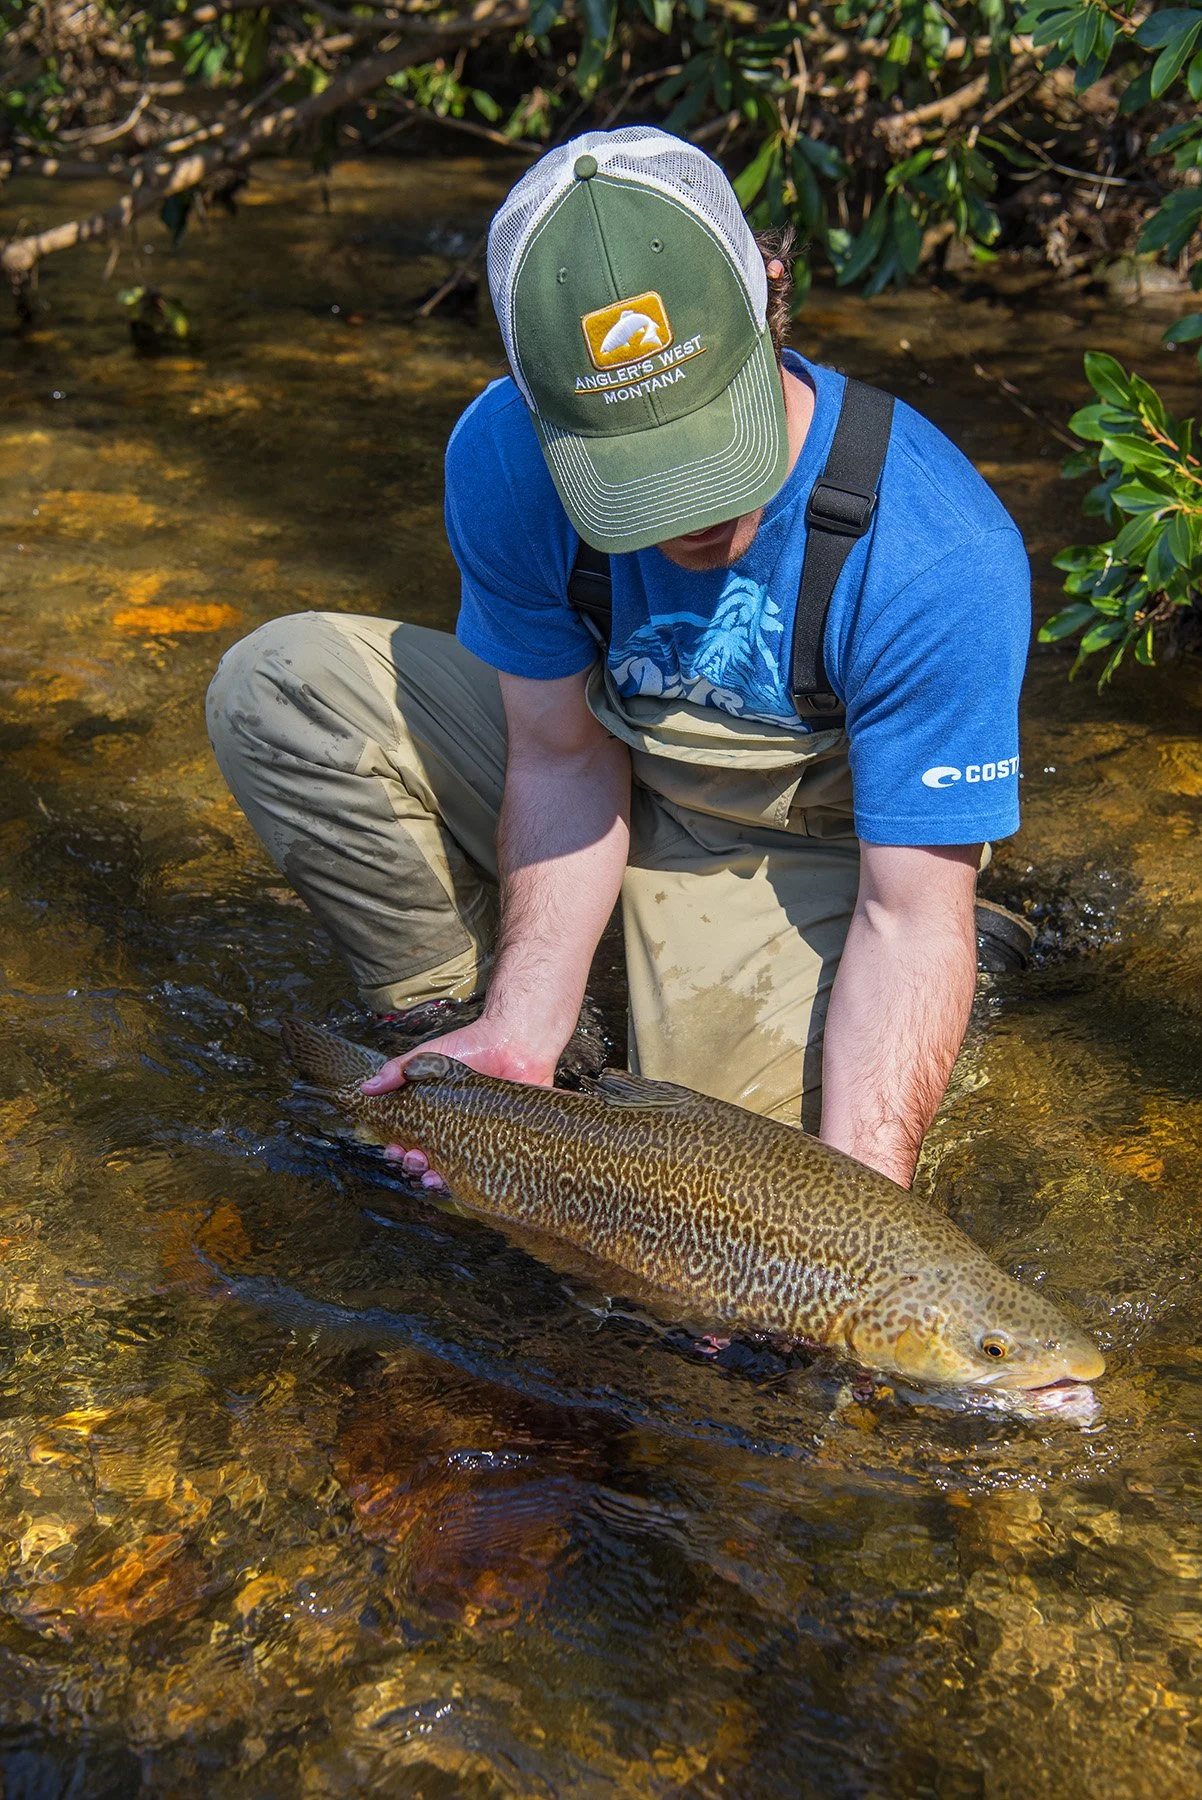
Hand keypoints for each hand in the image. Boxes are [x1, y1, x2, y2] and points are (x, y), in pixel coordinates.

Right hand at [359, 1014, 561, 1186]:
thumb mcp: (428, 1057)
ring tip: (435, 1178)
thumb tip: (365, 1088)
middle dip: (415, 1170)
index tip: (395, 1149)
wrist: (515, 1041)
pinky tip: (469, 1182)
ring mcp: (480, 1144)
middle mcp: (454, 1135)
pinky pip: (491, 1173)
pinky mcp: (506, 1147)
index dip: (398, 1153)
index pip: (408, 1146)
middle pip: (427, 1166)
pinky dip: (478, 1183)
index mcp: (433, 1119)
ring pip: (456, 1177)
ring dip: (438, 1184)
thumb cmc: (471, 1047)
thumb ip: (397, 1070)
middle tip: (416, 1159)